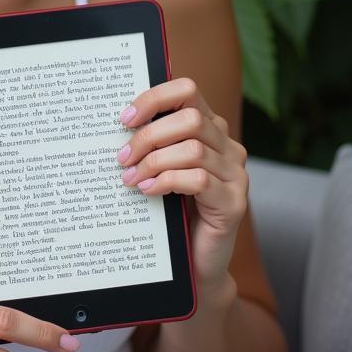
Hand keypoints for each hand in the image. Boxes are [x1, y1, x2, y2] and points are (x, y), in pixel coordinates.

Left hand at [116, 76, 248, 288]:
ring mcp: (236, 174)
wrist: (194, 260)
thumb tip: (116, 121)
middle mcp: (228, 146)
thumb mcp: (160, 165)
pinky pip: (199, 180)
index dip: (154, 98)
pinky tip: (148, 191)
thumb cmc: (171, 206)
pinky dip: (166, 181)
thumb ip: (152, 141)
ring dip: (153, 162)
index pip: (187, 91)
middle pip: (190, 120)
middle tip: (122, 157)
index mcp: (209, 127)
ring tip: (130, 177)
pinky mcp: (234, 202)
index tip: (125, 119)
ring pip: (192, 150)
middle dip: (148, 136)